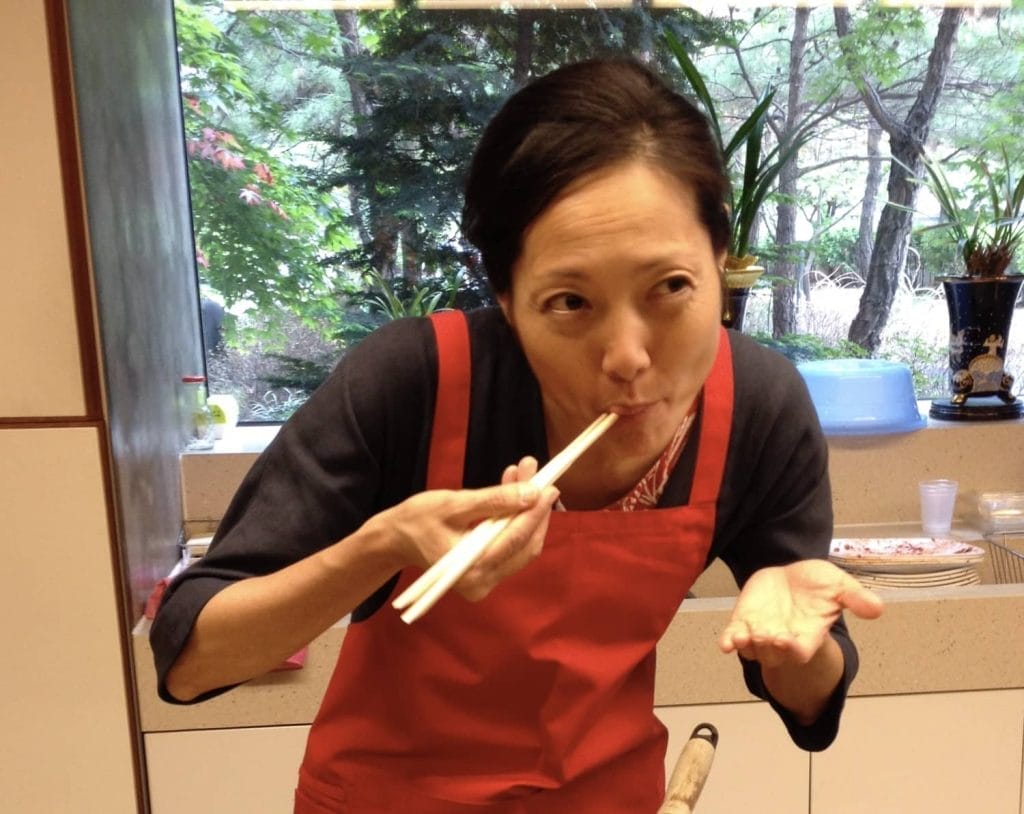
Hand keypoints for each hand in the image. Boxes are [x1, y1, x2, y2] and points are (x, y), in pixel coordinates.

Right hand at [377, 457, 558, 600]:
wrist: (397, 539)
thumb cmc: (418, 519)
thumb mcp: (454, 504)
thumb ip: (493, 501)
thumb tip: (531, 493)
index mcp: (471, 570)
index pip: (516, 539)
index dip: (537, 512)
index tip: (550, 486)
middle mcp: (482, 583)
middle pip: (525, 544)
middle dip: (534, 508)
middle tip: (536, 473)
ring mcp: (486, 582)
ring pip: (522, 545)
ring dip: (527, 510)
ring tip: (523, 475)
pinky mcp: (488, 575)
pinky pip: (512, 547)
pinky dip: (516, 519)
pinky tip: (513, 492)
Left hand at [719, 559, 883, 669]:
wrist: (791, 575)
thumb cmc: (816, 584)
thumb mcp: (839, 585)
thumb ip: (855, 598)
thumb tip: (878, 608)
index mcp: (807, 636)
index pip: (800, 652)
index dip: (793, 650)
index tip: (788, 642)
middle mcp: (783, 639)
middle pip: (773, 654)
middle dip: (768, 647)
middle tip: (766, 635)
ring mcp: (761, 633)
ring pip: (751, 649)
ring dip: (746, 645)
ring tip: (742, 637)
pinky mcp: (743, 623)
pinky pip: (733, 638)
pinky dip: (729, 641)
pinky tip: (726, 641)